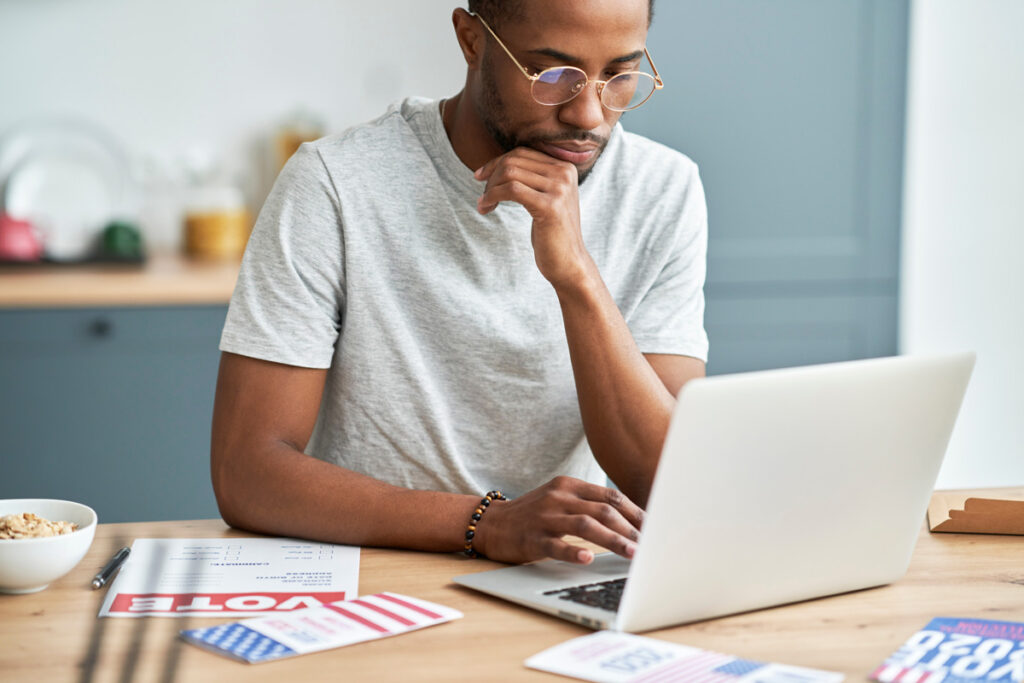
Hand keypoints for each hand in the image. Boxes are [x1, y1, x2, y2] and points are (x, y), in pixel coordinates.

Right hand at [473, 476, 643, 564]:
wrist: (492, 522)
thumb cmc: (533, 514)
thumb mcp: (560, 499)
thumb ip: (587, 503)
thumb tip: (627, 519)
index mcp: (569, 486)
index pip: (610, 497)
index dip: (635, 512)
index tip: (654, 528)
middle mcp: (559, 497)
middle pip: (603, 510)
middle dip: (630, 529)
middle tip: (650, 545)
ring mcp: (545, 517)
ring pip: (585, 526)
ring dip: (613, 540)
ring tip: (632, 553)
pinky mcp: (532, 538)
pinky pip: (556, 545)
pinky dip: (573, 552)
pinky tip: (588, 559)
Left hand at [475, 148, 592, 289]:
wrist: (569, 263)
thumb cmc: (552, 233)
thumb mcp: (546, 199)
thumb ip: (532, 178)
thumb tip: (499, 163)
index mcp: (565, 167)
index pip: (522, 153)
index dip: (497, 162)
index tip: (480, 176)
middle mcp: (565, 173)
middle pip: (514, 160)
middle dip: (491, 176)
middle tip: (483, 196)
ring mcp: (559, 188)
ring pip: (510, 173)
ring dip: (490, 188)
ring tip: (484, 204)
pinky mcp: (550, 206)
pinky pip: (511, 190)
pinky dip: (492, 196)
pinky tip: (486, 207)